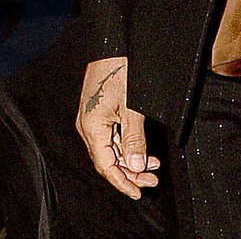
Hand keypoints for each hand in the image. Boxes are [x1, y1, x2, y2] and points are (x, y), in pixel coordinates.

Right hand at [75, 56, 159, 198]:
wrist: (111, 46)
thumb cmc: (120, 72)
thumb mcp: (132, 108)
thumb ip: (133, 138)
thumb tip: (135, 165)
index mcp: (92, 127)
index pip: (105, 165)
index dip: (122, 182)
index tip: (138, 193)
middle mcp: (87, 126)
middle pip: (106, 160)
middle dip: (130, 173)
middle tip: (153, 180)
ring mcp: (91, 118)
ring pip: (109, 149)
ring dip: (130, 160)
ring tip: (153, 166)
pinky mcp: (97, 111)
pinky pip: (110, 137)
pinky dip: (126, 146)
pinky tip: (143, 149)